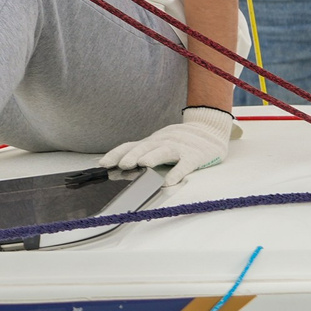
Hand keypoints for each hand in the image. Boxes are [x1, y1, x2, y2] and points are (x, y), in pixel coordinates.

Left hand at [97, 106, 238, 187]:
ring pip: (164, 151)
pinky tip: (169, 181)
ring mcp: (179, 148)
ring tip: (143, 165)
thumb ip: (142, 152)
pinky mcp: (194, 156)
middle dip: (132, 155)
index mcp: (152, 142)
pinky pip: (185, 165)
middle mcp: (162, 143)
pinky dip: (177, 173)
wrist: (209, 129)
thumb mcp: (158, 143)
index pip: (130, 146)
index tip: (102, 164)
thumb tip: (117, 164)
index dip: (115, 153)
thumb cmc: (179, 140)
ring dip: (152, 157)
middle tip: (122, 164)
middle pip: (145, 147)